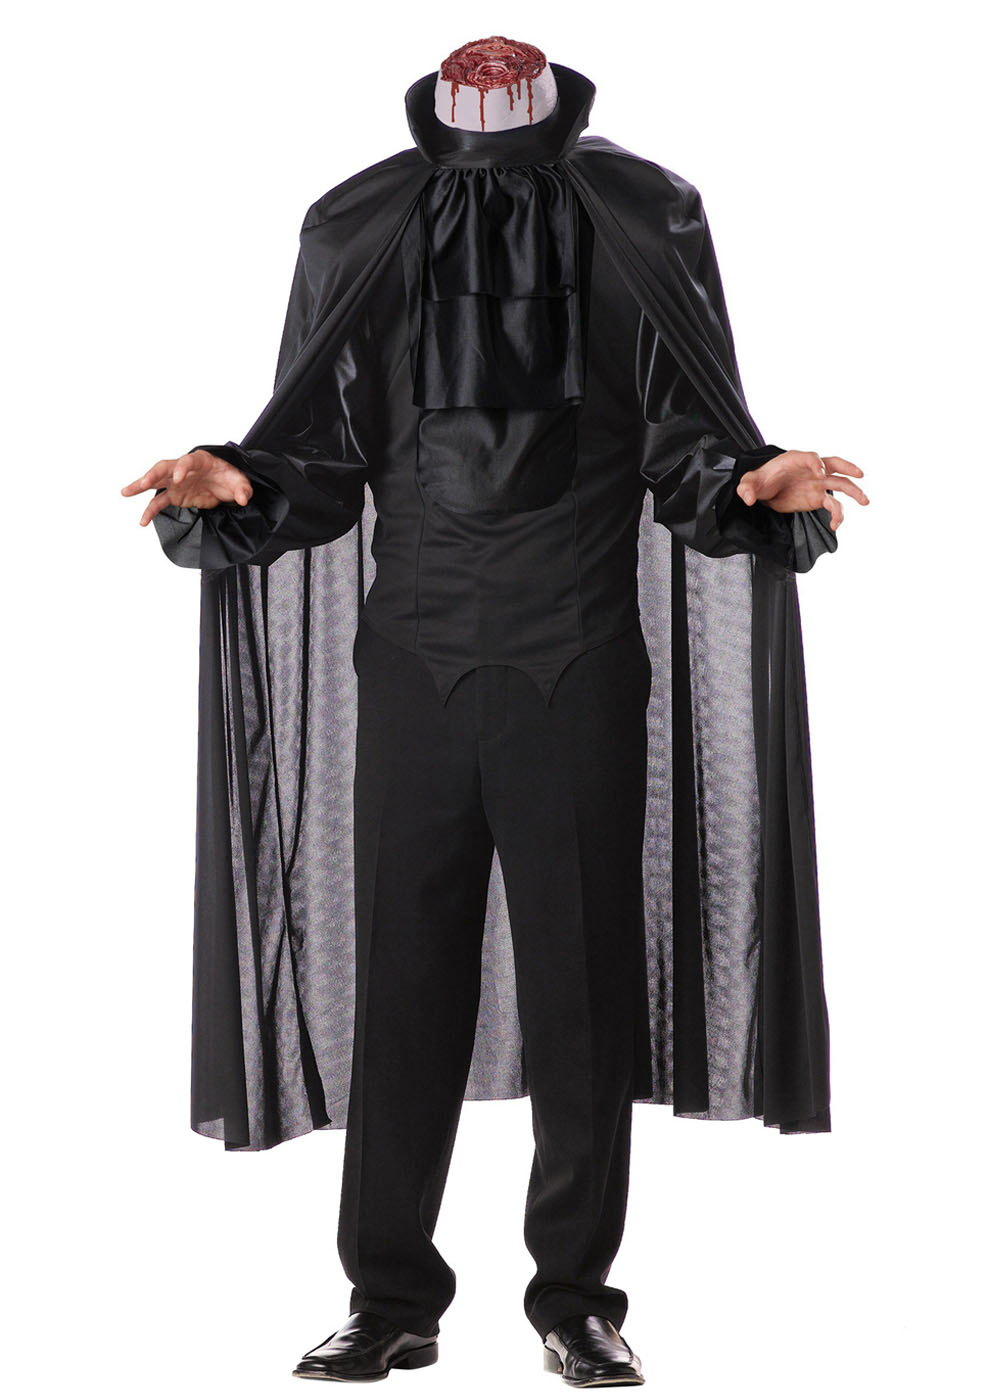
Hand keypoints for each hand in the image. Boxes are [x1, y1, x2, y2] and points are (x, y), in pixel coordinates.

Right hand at [121, 449, 253, 526]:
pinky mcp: (175, 495)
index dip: (181, 468)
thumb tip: (243, 498)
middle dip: (153, 474)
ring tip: (125, 492)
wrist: (226, 485)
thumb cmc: (229, 477)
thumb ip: (242, 488)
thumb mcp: (240, 481)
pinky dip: (150, 511)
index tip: (178, 478)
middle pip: (164, 467)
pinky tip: (142, 521)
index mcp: (199, 460)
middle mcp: (183, 469)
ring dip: (140, 486)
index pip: (186, 461)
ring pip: (155, 482)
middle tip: (144, 483)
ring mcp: (176, 482)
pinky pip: (159, 502)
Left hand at [736, 451, 867, 530]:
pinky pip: (832, 506)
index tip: (820, 474)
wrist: (764, 491)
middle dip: (848, 468)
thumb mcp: (749, 482)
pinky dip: (837, 515)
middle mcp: (811, 469)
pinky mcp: (818, 498)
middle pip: (834, 464)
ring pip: (840, 484)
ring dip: (854, 492)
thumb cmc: (759, 481)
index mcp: (796, 460)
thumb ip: (747, 488)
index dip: (817, 464)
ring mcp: (817, 483)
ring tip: (866, 501)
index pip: (811, 457)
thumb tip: (748, 499)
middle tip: (859, 474)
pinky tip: (835, 526)